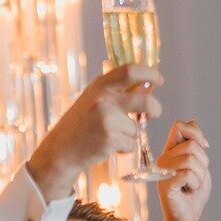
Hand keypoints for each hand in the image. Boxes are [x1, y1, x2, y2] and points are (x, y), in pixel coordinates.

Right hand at [28, 65, 161, 199]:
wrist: (61, 150)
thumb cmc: (80, 124)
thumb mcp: (93, 98)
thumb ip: (115, 91)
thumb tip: (146, 87)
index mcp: (100, 85)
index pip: (130, 71)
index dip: (149, 73)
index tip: (159, 78)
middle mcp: (103, 99)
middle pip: (144, 100)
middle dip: (155, 108)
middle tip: (155, 113)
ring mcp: (107, 119)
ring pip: (136, 128)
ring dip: (129, 135)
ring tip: (110, 136)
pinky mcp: (110, 139)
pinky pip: (131, 144)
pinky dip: (124, 148)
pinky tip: (107, 146)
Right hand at [155, 121, 211, 220]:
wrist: (188, 217)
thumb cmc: (193, 192)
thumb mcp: (199, 165)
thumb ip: (195, 144)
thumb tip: (192, 121)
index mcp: (171, 150)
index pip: (179, 126)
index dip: (196, 134)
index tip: (204, 147)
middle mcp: (163, 158)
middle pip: (191, 145)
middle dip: (203, 162)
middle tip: (197, 177)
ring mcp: (162, 171)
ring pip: (190, 159)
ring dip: (200, 175)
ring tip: (192, 185)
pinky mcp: (165, 184)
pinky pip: (187, 174)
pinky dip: (195, 183)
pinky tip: (189, 190)